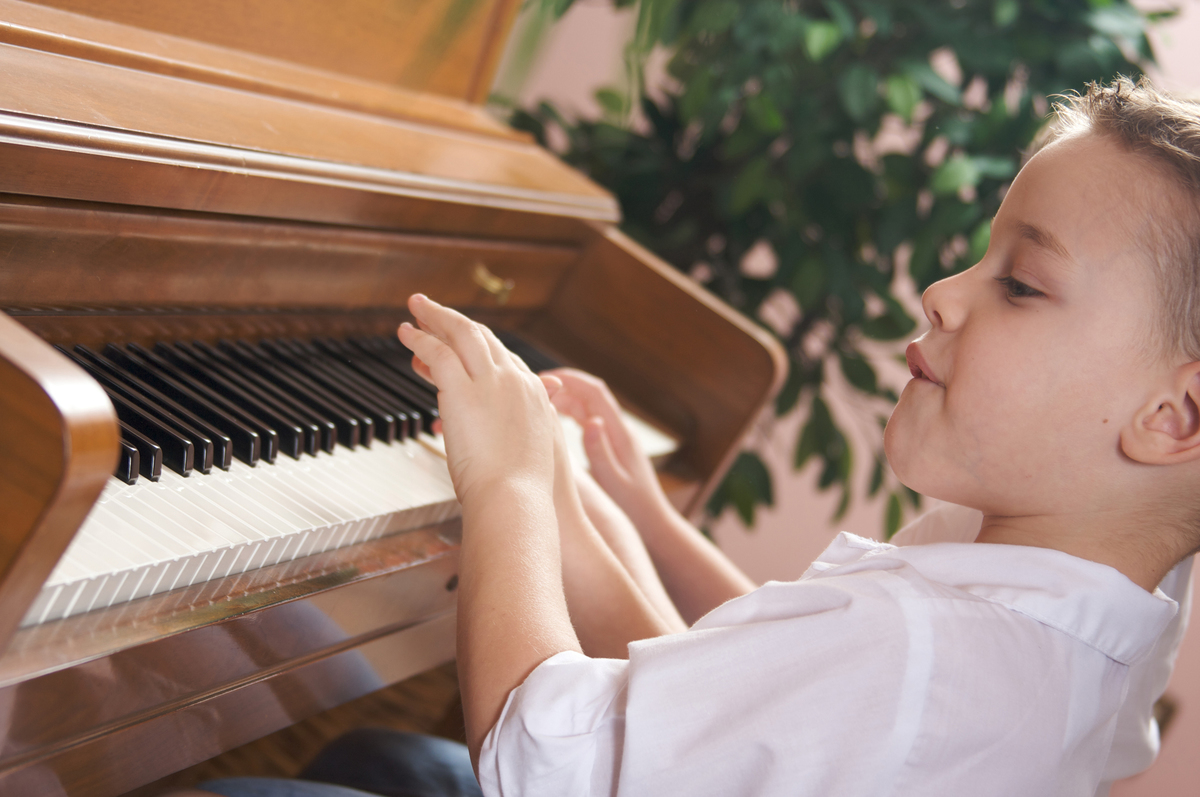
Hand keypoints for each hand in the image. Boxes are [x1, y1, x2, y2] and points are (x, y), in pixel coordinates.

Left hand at [399, 295, 561, 504]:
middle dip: (456, 322)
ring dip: (436, 317)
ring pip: (462, 334)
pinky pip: (437, 352)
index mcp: (535, 395)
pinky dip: (420, 338)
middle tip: (432, 311)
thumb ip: (519, 436)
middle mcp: (515, 380)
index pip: (503, 357)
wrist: (516, 500)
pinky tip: (405, 333)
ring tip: (416, 307)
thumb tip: (502, 439)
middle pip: (484, 337)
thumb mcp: (530, 455)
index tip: (454, 345)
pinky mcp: (463, 389)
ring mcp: (491, 381)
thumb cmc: (520, 491)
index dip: (476, 347)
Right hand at [544, 368, 670, 529]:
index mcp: (621, 433)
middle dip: (565, 385)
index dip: (571, 380)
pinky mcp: (612, 443)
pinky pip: (590, 419)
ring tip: (540, 401)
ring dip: (567, 398)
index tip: (547, 378)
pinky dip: (572, 413)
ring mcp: (617, 435)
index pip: (596, 393)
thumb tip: (592, 420)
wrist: (654, 519)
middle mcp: (620, 428)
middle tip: (536, 388)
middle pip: (591, 394)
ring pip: (589, 406)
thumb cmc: (634, 504)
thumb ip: (600, 451)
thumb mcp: (614, 480)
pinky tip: (555, 417)